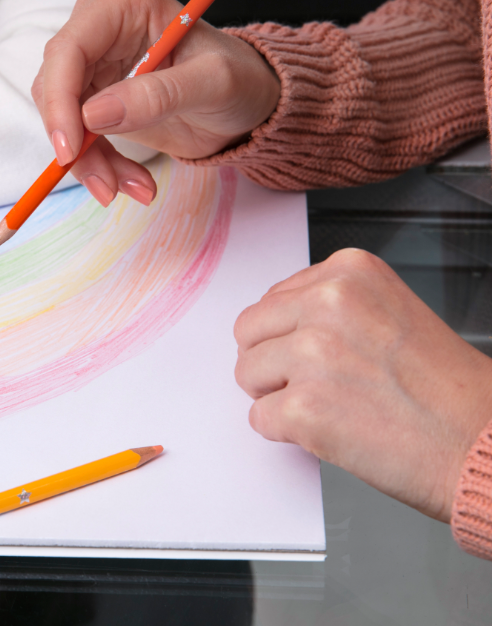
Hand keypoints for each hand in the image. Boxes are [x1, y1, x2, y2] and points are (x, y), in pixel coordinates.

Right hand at [34, 0, 280, 200]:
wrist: (249, 105)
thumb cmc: (241, 78)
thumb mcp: (213, 82)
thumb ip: (158, 95)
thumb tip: (93, 115)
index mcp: (124, 8)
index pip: (69, 50)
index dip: (59, 100)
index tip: (70, 148)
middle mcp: (102, 35)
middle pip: (55, 89)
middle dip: (75, 142)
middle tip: (104, 184)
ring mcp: (97, 72)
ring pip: (64, 121)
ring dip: (89, 163)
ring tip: (132, 189)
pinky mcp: (98, 106)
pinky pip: (80, 141)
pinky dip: (101, 168)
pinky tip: (133, 184)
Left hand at [234, 249, 491, 521]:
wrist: (483, 442)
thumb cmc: (445, 390)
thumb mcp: (390, 312)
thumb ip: (332, 308)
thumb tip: (277, 325)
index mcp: (349, 272)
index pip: (273, 299)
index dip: (290, 336)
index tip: (327, 356)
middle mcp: (328, 303)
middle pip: (248, 331)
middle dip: (271, 362)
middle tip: (317, 386)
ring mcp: (313, 354)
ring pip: (246, 374)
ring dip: (276, 397)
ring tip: (331, 407)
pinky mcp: (303, 408)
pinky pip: (258, 419)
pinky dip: (286, 432)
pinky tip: (332, 431)